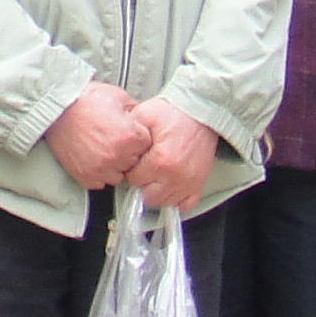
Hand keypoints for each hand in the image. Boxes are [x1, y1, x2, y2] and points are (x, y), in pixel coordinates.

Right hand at [42, 83, 152, 190]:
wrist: (55, 108)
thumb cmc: (82, 101)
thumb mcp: (116, 96)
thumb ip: (135, 110)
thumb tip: (144, 117)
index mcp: (129, 136)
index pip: (147, 145)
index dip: (137, 137)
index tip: (128, 133)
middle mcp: (117, 155)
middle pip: (134, 161)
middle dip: (127, 151)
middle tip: (112, 137)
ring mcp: (101, 168)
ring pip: (119, 174)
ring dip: (114, 164)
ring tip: (102, 147)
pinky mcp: (86, 176)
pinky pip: (101, 182)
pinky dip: (98, 172)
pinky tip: (93, 156)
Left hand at [126, 97, 218, 212]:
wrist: (200, 111)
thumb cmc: (174, 113)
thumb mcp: (143, 114)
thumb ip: (127, 132)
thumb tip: (115, 146)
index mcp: (160, 160)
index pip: (133, 181)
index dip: (130, 170)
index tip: (134, 162)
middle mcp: (176, 175)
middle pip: (147, 197)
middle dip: (141, 184)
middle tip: (143, 170)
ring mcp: (189, 182)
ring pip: (165, 203)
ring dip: (156, 193)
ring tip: (155, 176)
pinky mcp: (199, 183)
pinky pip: (185, 205)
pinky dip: (176, 199)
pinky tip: (168, 187)